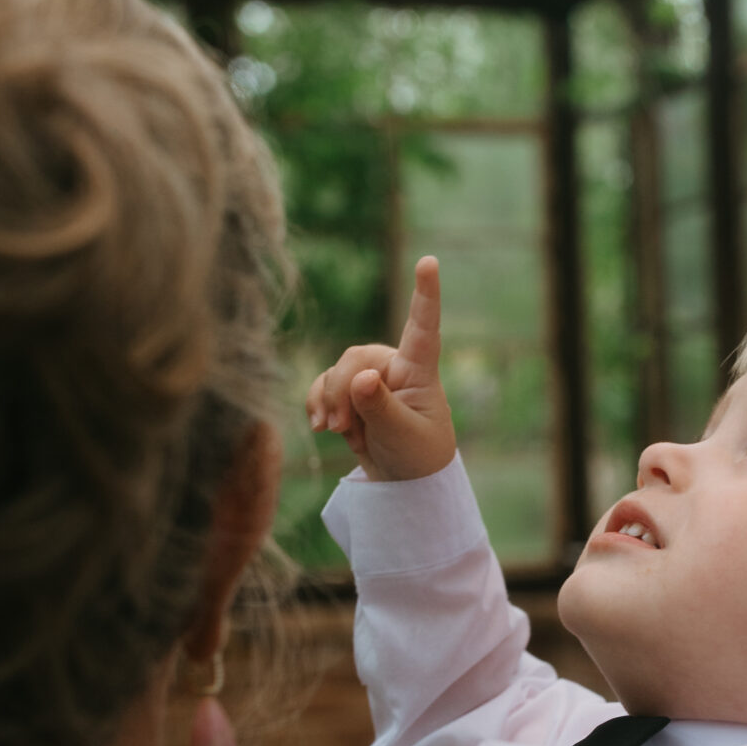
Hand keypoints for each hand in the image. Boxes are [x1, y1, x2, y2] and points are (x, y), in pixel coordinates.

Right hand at [306, 255, 455, 482]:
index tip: (429, 262)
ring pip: (336, 371)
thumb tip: (361, 378)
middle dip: (342, 389)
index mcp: (420, 371)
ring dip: (329, 401)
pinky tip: (321, 427)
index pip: (424, 327)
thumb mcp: (402, 436)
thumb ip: (380, 408)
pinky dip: (317, 403)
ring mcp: (370, 378)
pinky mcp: (349, 393)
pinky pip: (322, 385)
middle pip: (356, 357)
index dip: (425, 294)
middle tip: (340, 427)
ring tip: (335, 431)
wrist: (403, 483)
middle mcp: (395, 366)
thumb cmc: (417, 457)